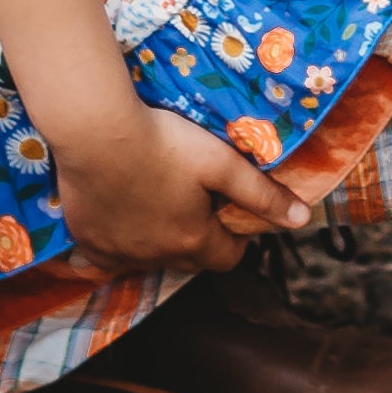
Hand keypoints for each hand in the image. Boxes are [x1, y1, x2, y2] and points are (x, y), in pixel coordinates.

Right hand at [51, 105, 310, 273]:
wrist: (96, 131)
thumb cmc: (162, 142)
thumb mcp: (220, 163)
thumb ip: (261, 194)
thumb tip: (302, 220)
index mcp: (193, 240)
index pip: (228, 258)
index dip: (236, 238)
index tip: (231, 214)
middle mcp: (156, 256)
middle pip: (189, 261)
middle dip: (200, 240)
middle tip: (197, 204)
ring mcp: (119, 253)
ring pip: (149, 259)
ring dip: (160, 242)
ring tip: (160, 205)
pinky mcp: (88, 241)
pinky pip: (108, 258)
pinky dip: (118, 246)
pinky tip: (119, 220)